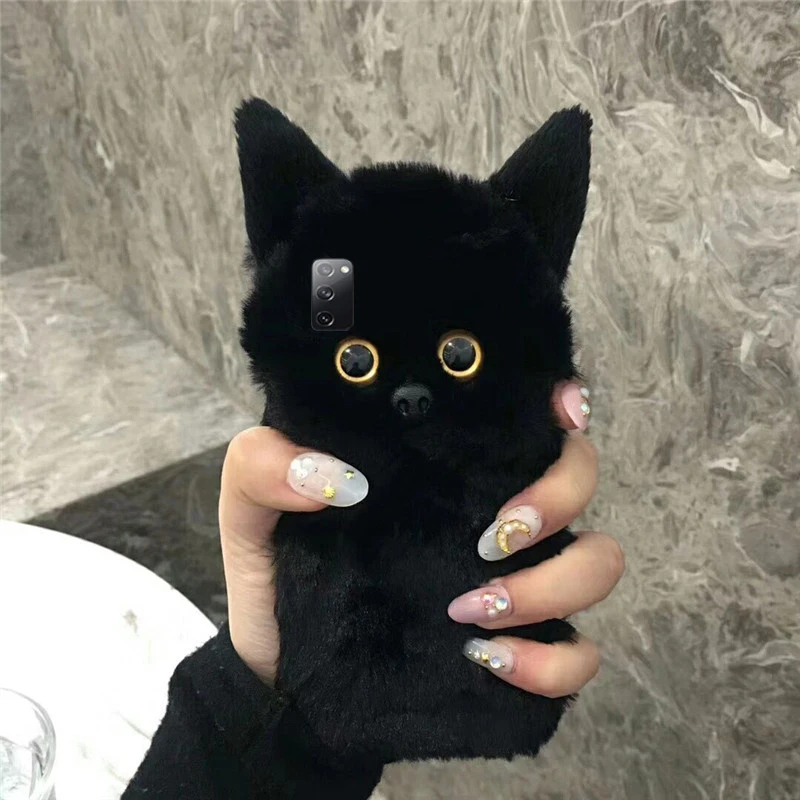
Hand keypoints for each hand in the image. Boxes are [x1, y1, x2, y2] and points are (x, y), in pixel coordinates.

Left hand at [219, 380, 622, 693]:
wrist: (282, 670)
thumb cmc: (279, 573)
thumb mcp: (251, 508)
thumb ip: (263, 465)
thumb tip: (337, 477)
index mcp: (443, 467)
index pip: (524, 416)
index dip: (562, 402)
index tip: (559, 414)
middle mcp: (489, 511)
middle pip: (580, 477)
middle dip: (556, 499)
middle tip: (486, 537)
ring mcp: (511, 578)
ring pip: (598, 561)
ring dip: (554, 583)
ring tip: (471, 610)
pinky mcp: (517, 647)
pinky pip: (580, 655)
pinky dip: (553, 661)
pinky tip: (490, 660)